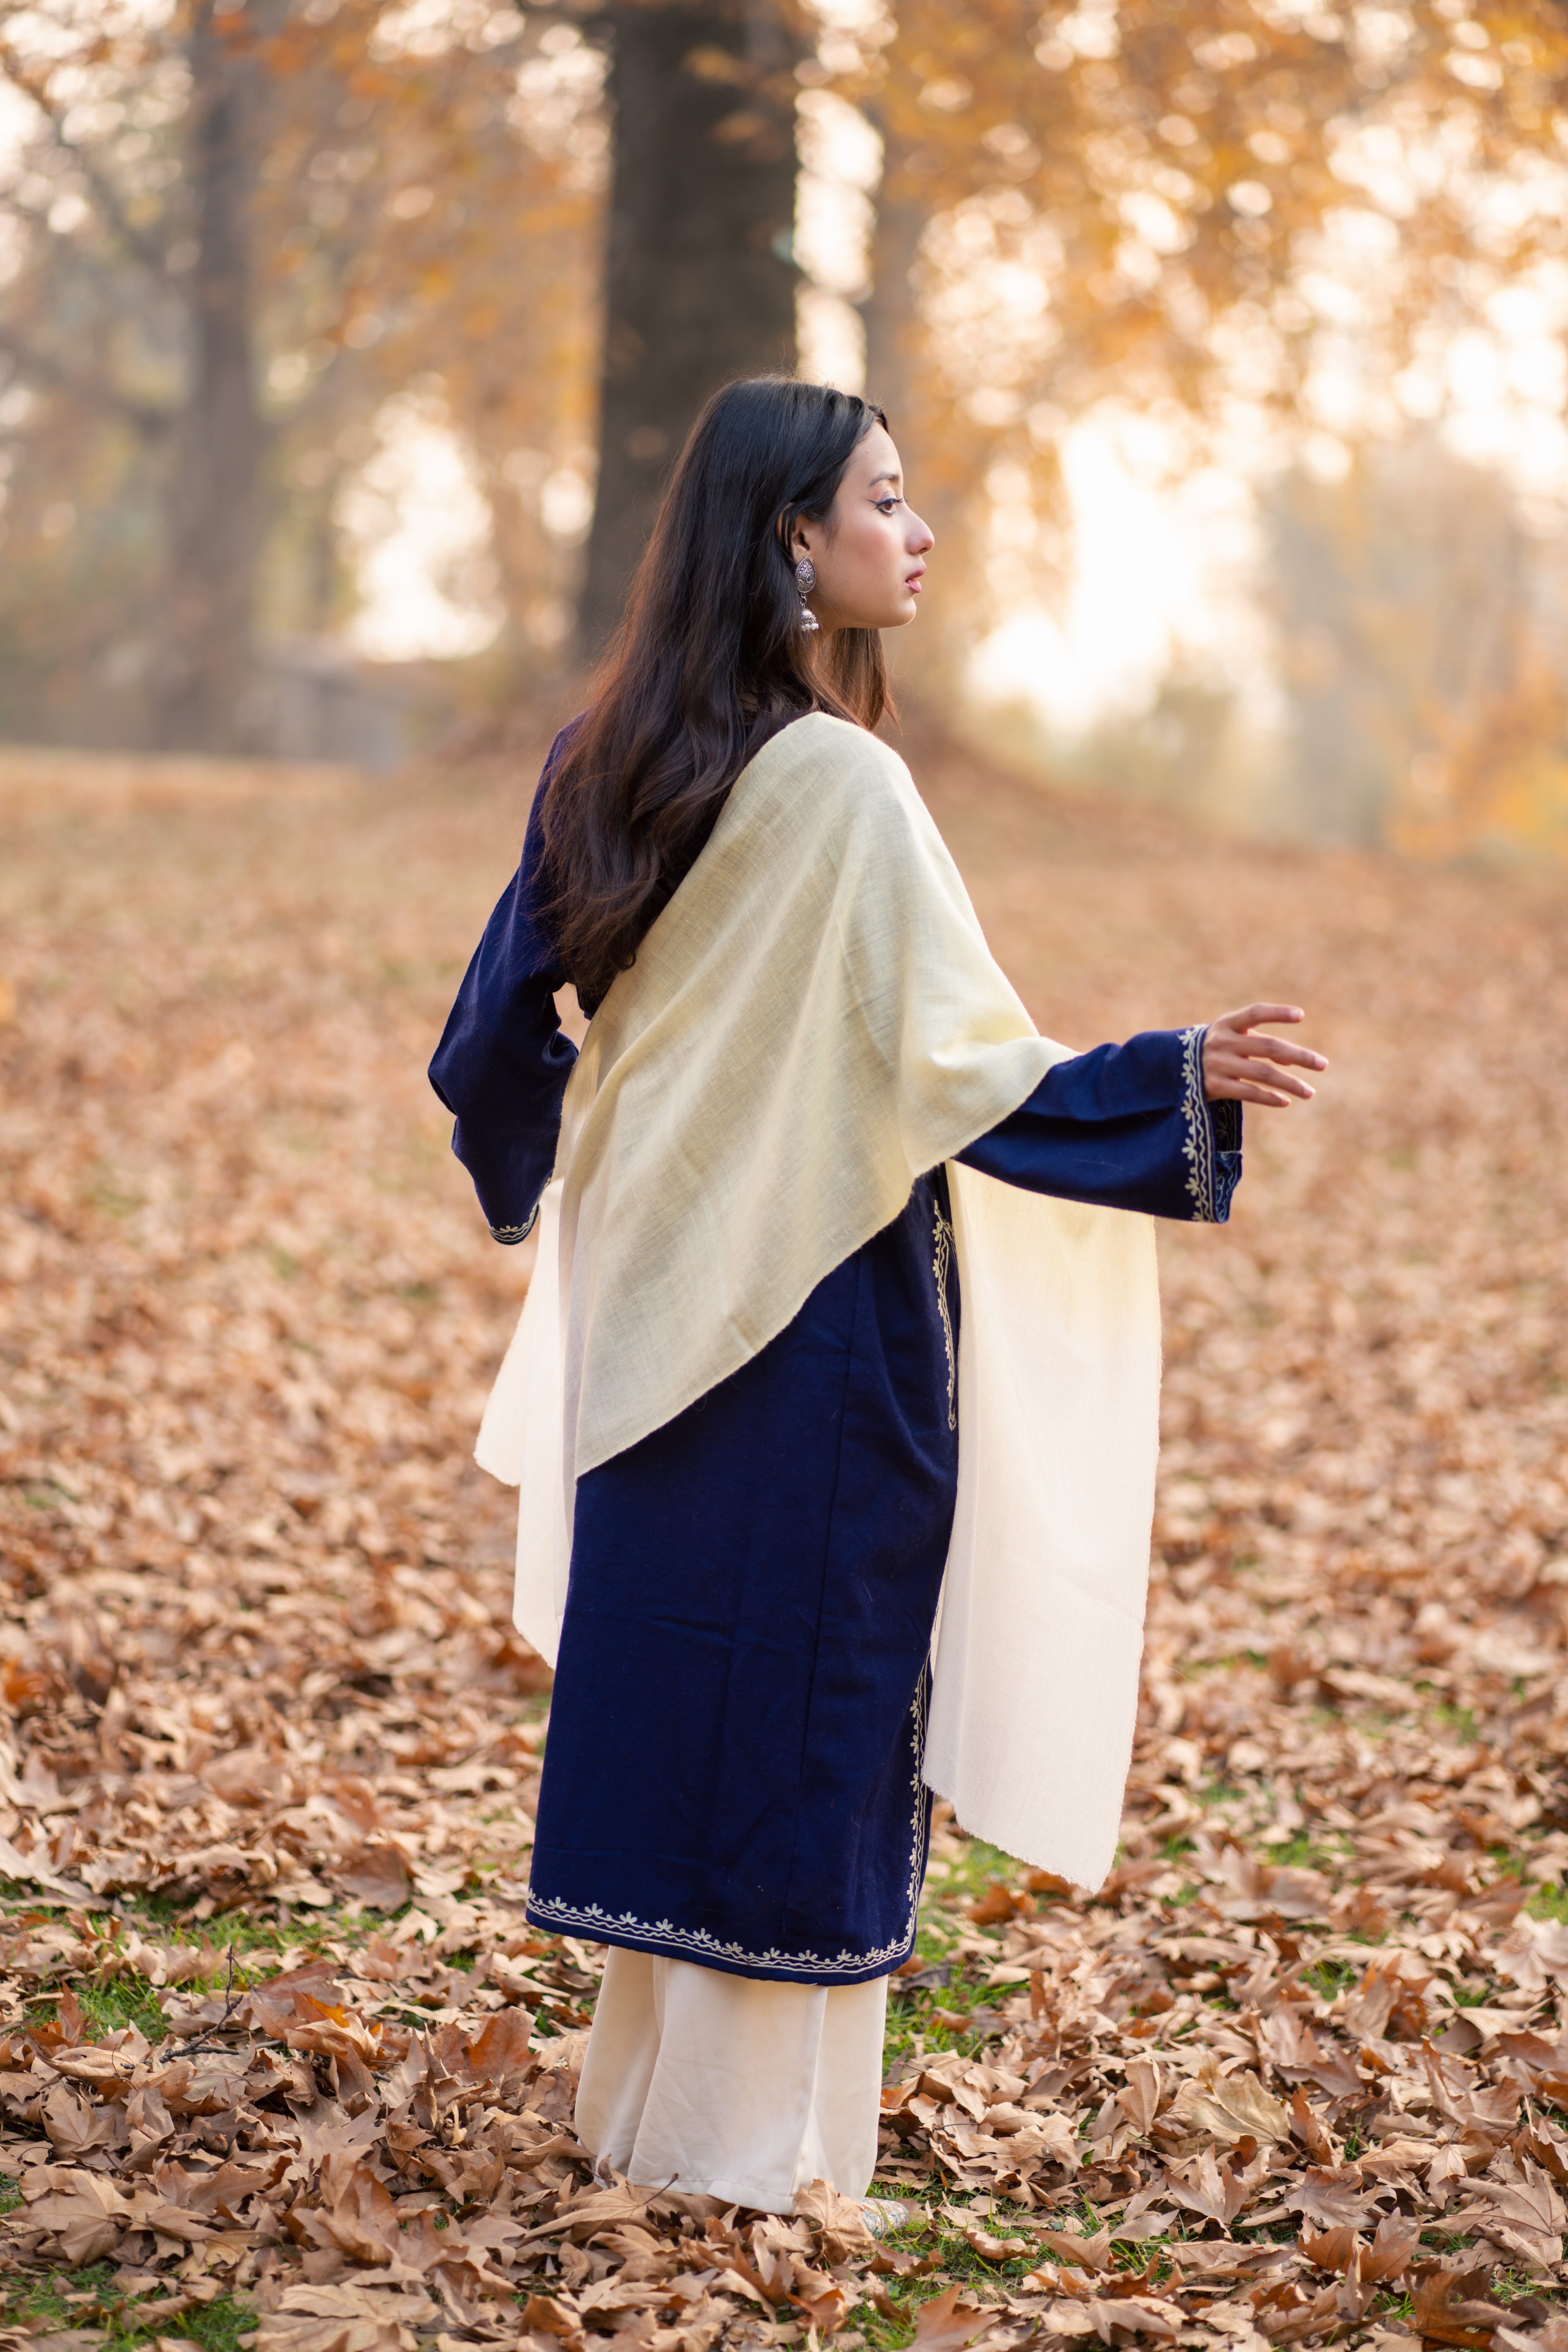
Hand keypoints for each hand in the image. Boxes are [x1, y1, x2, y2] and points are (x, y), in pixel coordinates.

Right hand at [1202, 1004, 1325, 1106]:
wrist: (1171, 1068)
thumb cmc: (1215, 1051)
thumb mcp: (1233, 1039)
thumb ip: (1260, 1044)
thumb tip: (1292, 1061)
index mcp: (1227, 1024)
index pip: (1255, 1013)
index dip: (1277, 1013)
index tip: (1301, 1016)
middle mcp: (1222, 1042)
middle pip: (1267, 1047)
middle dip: (1298, 1056)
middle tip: (1322, 1064)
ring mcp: (1217, 1065)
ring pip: (1262, 1073)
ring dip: (1289, 1083)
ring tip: (1309, 1092)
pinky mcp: (1214, 1086)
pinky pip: (1248, 1093)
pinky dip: (1269, 1098)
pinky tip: (1285, 1101)